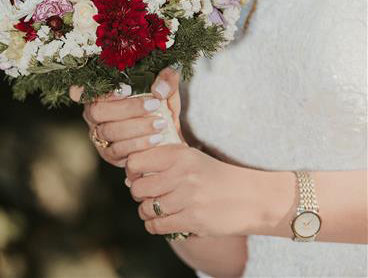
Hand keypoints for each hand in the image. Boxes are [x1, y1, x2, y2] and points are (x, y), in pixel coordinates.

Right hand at [74, 67, 181, 166]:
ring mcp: (98, 135)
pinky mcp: (108, 153)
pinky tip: (155, 139)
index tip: (128, 89)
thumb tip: (159, 89)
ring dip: (136, 127)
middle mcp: (93, 114)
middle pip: (97, 111)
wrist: (168, 136)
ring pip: (108, 131)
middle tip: (153, 105)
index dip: (104, 91)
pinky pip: (116, 150)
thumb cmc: (160, 108)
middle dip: (127, 108)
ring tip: (160, 123)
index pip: (88, 90)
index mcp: (99, 94)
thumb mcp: (166, 90)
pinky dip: (137, 144)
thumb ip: (166, 81)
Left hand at [125, 144, 284, 237]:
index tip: (139, 176)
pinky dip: (154, 226)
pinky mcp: (194, 220)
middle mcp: (183, 174)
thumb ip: (162, 161)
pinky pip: (157, 226)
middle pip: (137, 188)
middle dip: (139, 194)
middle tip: (149, 195)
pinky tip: (162, 221)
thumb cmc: (216, 177)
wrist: (253, 198)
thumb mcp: (191, 158)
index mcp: (180, 155)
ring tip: (157, 209)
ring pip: (146, 209)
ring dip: (147, 212)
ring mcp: (188, 198)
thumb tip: (128, 178)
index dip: (132, 172)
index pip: (135, 162)